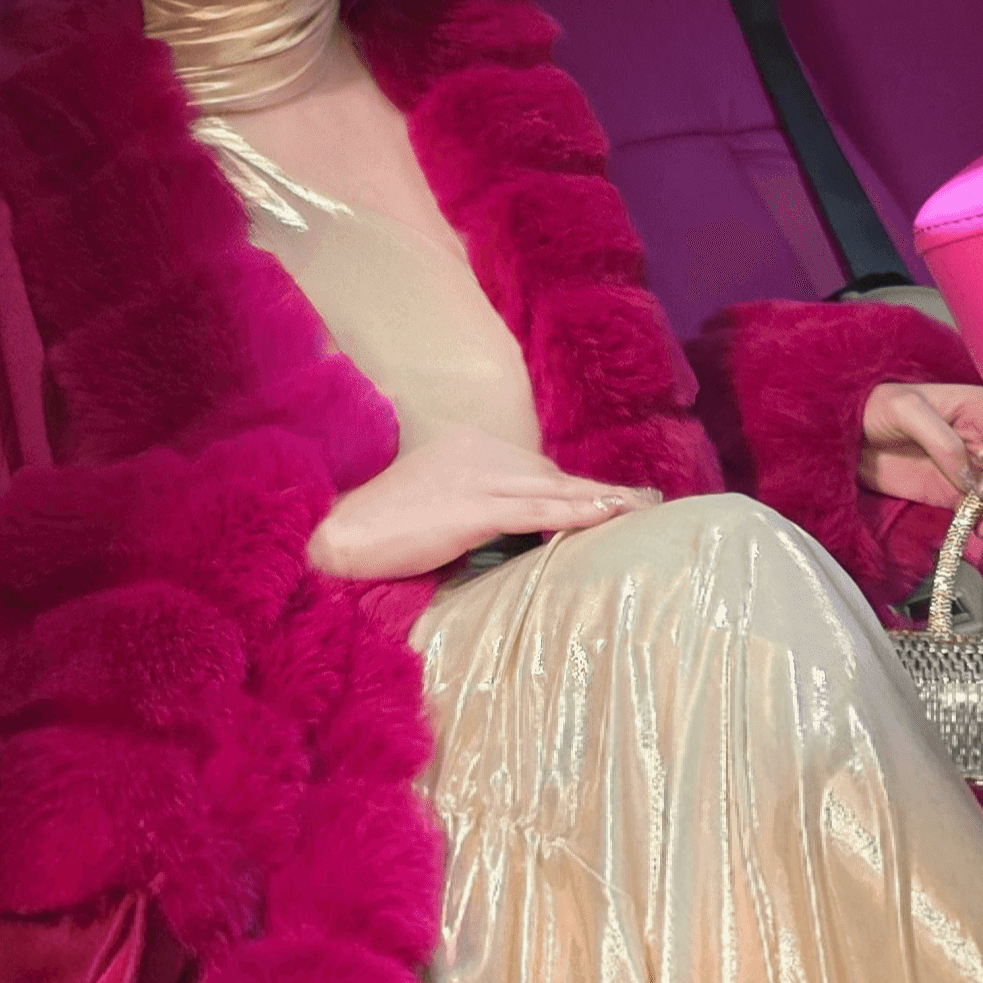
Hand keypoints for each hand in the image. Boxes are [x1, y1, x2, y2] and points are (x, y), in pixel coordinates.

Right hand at [308, 424, 661, 580]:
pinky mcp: (472, 508)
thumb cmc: (381, 530)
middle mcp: (476, 452)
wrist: (339, 535)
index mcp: (467, 446)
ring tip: (639, 509)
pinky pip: (536, 510)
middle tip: (643, 500)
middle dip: (595, 491)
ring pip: (551, 489)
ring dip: (599, 501)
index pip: (532, 468)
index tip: (610, 494)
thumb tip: (515, 526)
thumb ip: (474, 503)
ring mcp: (475, 478)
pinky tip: (606, 516)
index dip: (571, 486)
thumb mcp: (435, 503)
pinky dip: (576, 513)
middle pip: (549, 474)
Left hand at [858, 379, 982, 536]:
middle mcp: (982, 439)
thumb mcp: (905, 410)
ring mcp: (970, 469)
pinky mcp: (953, 494)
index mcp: (978, 408)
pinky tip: (980, 529)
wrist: (846, 438)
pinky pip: (981, 511)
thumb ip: (940, 438)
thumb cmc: (874, 408)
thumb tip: (968, 473)